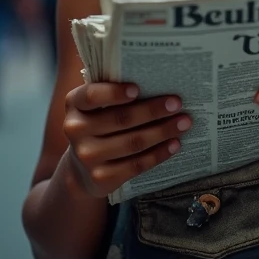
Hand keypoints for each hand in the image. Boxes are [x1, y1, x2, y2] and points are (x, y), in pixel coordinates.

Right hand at [63, 82, 190, 197]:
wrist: (81, 168)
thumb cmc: (99, 123)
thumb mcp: (97, 106)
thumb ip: (115, 91)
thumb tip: (159, 79)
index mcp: (74, 104)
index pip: (91, 96)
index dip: (114, 93)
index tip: (138, 88)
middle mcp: (75, 130)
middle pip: (121, 119)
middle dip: (153, 110)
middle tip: (177, 103)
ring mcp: (87, 157)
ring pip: (133, 142)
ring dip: (163, 131)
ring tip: (184, 122)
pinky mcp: (101, 178)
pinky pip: (136, 165)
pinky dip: (159, 154)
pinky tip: (175, 144)